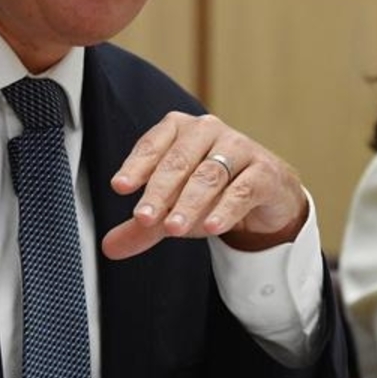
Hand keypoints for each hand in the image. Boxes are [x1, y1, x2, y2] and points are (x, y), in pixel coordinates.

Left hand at [101, 113, 308, 259]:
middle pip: (179, 160)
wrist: (266, 194)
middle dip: (158, 191)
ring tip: (172, 229)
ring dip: (188, 204)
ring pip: (209, 175)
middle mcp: (209, 131)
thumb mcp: (174, 207)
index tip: (120, 186)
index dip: (136, 165)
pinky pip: (241, 190)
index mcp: (180, 130)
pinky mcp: (264, 172)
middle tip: (143, 218)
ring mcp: (240, 148)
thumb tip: (109, 247)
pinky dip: (225, 209)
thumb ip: (144, 226)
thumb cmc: (213, 191)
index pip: (153, 144)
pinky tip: (211, 227)